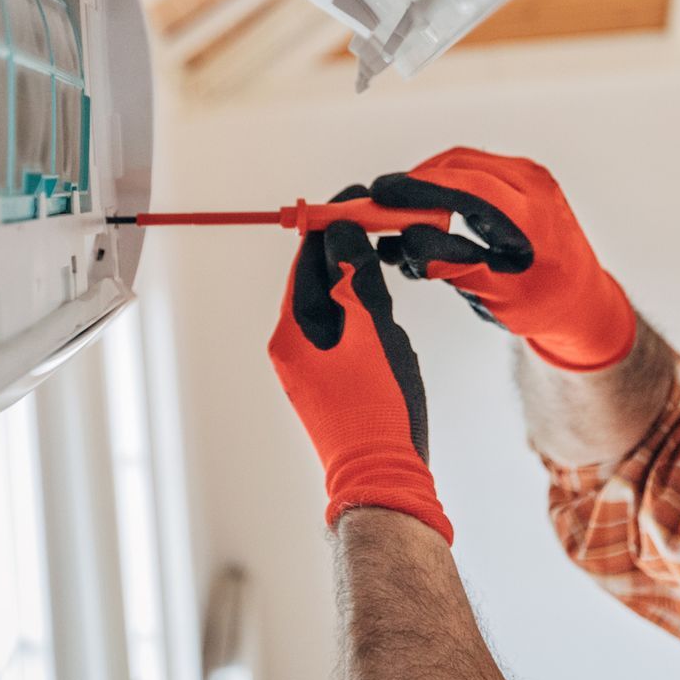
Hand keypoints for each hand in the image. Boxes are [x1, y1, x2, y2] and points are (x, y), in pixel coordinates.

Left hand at [267, 187, 451, 543]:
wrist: (383, 480)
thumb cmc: (378, 411)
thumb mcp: (373, 334)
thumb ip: (359, 281)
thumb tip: (343, 233)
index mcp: (293, 332)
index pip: (308, 260)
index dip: (332, 226)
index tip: (356, 200)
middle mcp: (293, 347)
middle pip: (319, 280)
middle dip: (348, 250)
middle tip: (378, 221)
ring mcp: (310, 367)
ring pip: (334, 306)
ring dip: (359, 282)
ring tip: (384, 256)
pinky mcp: (331, 382)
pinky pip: (344, 332)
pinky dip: (364, 313)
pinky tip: (386, 311)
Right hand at [369, 147, 634, 370]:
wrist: (578, 296)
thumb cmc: (542, 303)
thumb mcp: (497, 298)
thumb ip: (454, 267)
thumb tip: (408, 242)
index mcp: (534, 219)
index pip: (470, 189)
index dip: (421, 188)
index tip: (382, 194)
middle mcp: (535, 187)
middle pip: (459, 168)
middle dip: (414, 186)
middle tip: (378, 210)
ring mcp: (530, 175)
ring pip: (461, 163)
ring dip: (426, 184)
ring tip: (400, 216)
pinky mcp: (522, 173)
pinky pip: (473, 167)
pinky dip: (443, 183)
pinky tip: (425, 208)